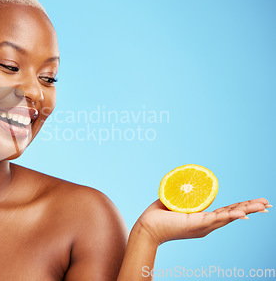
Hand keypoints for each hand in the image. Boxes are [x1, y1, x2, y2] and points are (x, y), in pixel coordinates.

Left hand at [135, 198, 269, 245]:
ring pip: (229, 216)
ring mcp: (203, 226)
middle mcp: (206, 225)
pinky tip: (243, 214)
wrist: (147, 227)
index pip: (226, 213)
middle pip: (233, 215)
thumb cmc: (158, 216)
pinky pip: (216, 219)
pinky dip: (230, 216)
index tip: (256, 204)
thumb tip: (186, 182)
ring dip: (246, 210)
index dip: (241, 208)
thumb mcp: (175, 202)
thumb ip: (183, 194)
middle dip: (251, 209)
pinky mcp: (197, 225)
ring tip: (263, 206)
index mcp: (203, 220)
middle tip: (268, 204)